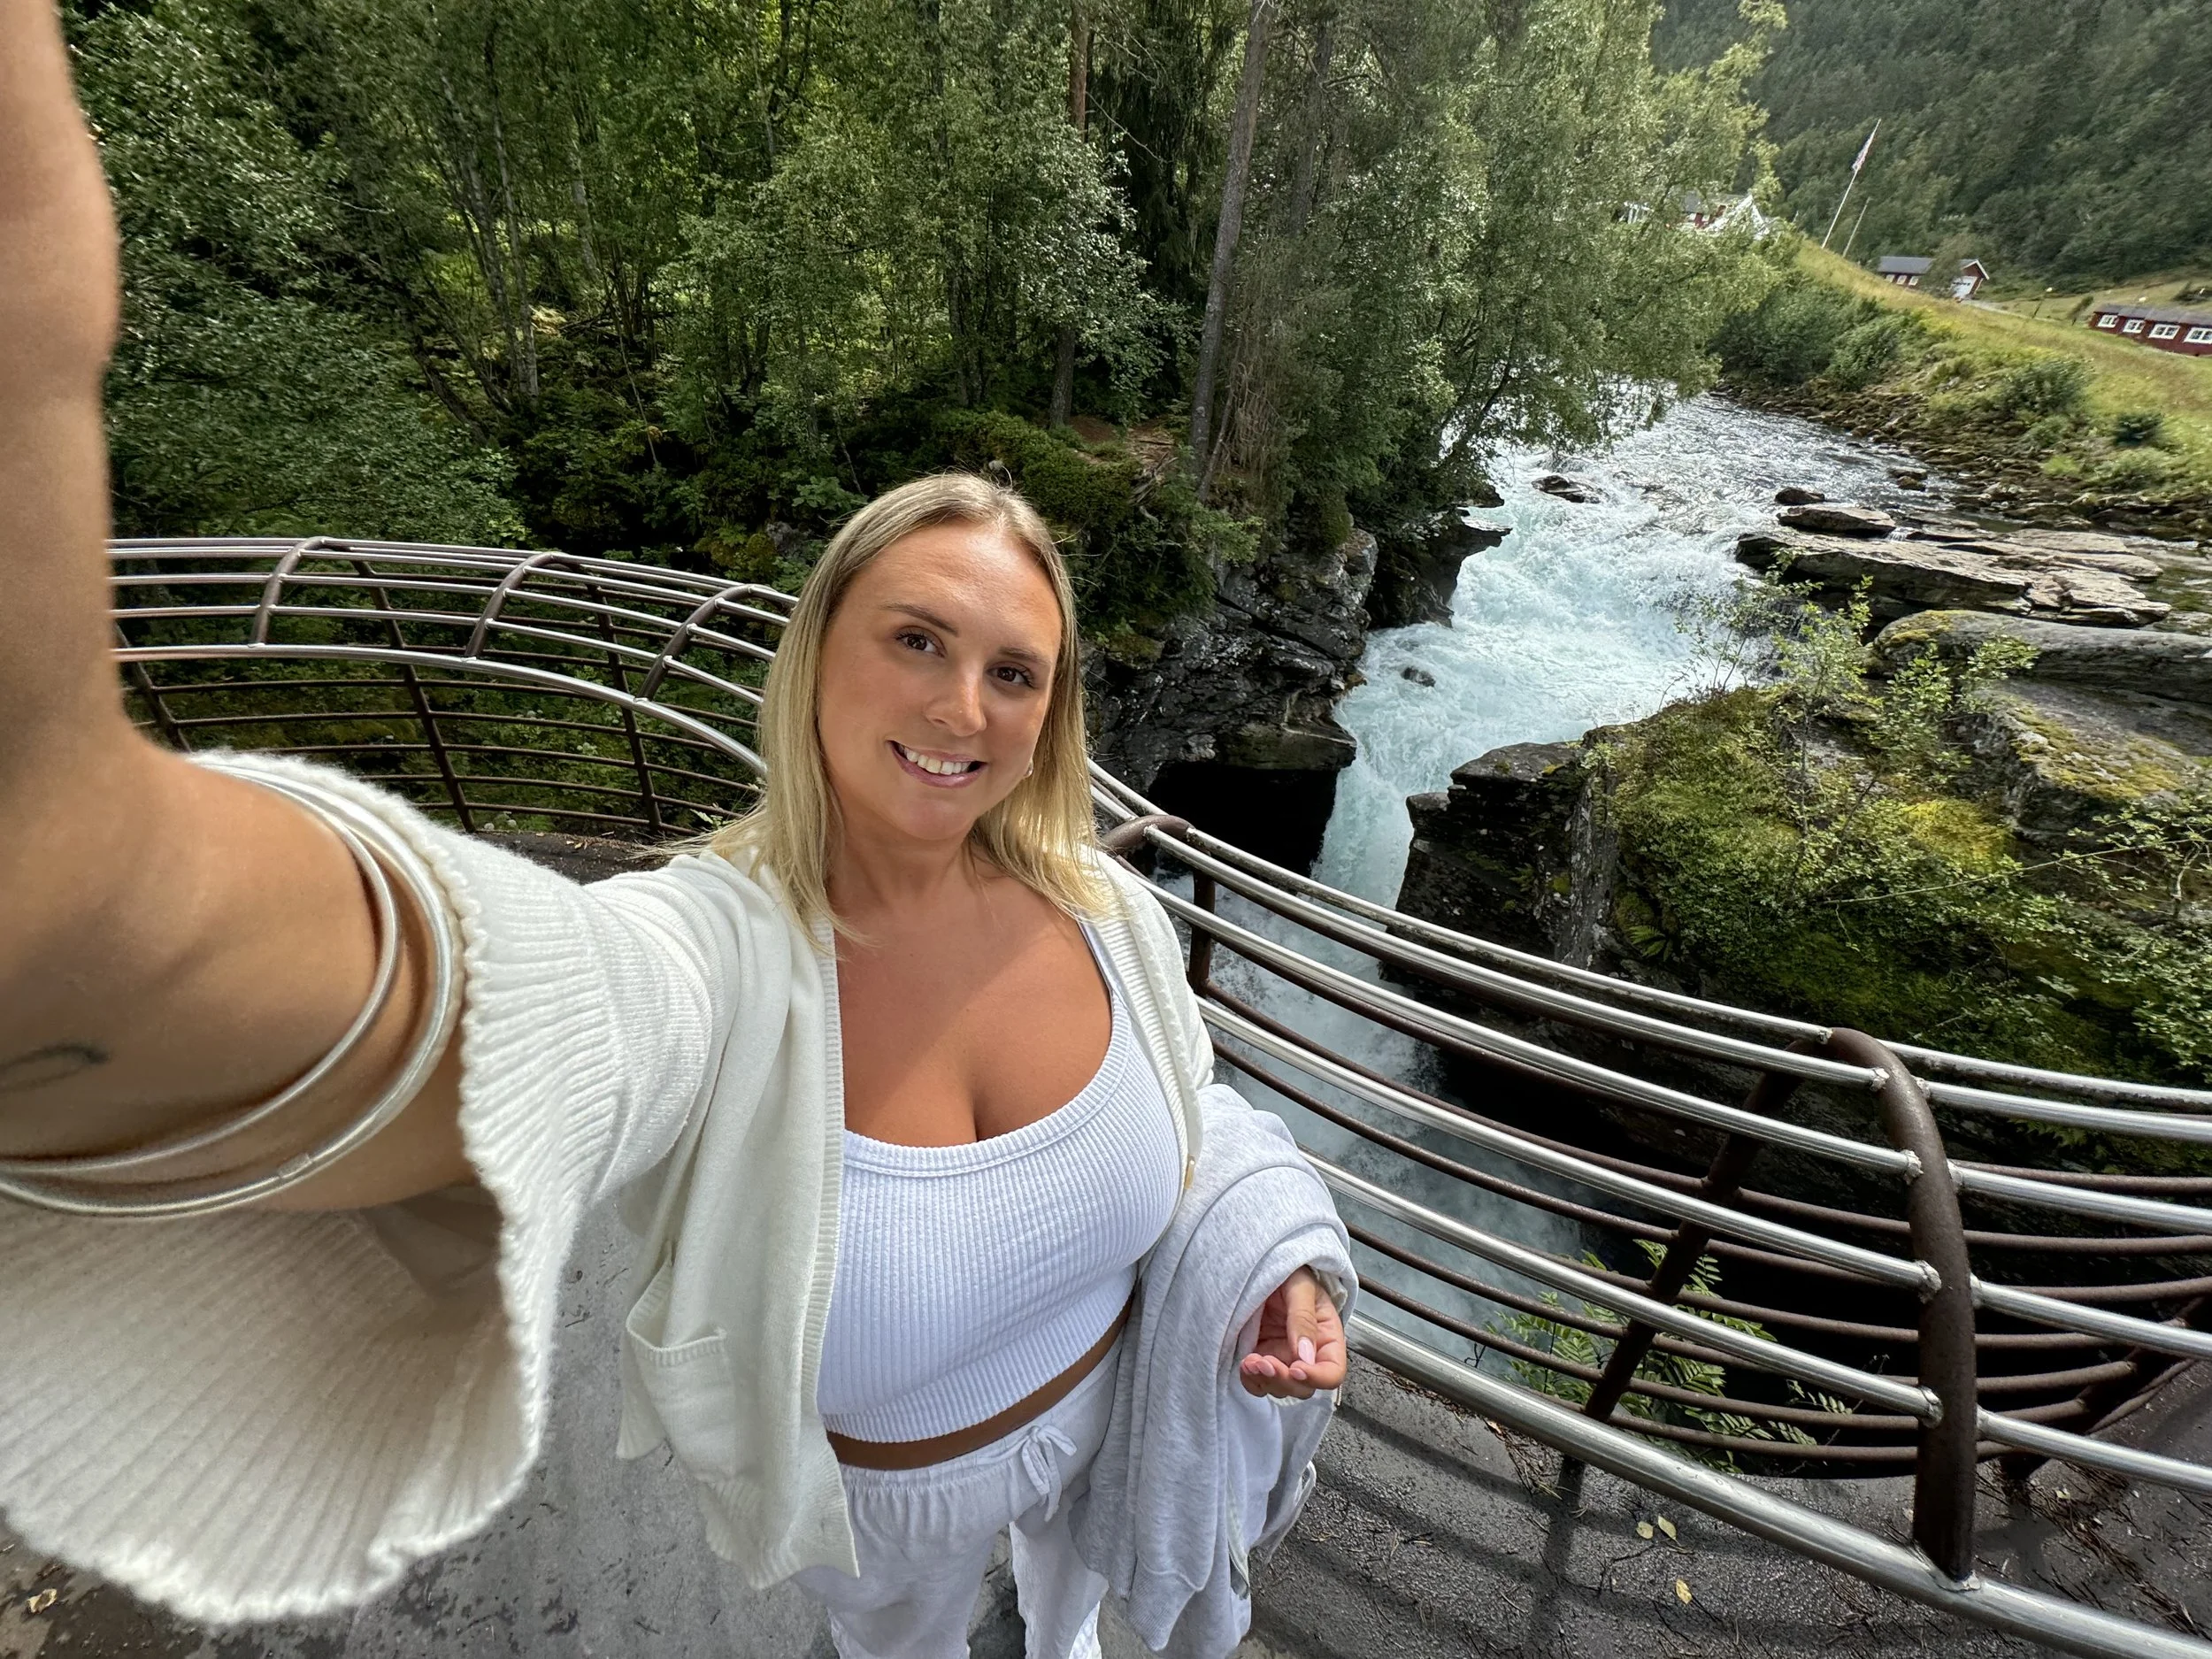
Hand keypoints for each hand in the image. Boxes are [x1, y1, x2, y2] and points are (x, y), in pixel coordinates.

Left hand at [1238, 1266, 1346, 1399]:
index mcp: (1327, 1338)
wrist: (1260, 1266)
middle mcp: (1307, 1355)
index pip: (1332, 1372)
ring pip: (1280, 1389)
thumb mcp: (1300, 1287)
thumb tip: (1305, 1355)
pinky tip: (1245, 1364)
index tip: (1296, 1369)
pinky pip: (1257, 1384)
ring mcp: (1282, 1359)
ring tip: (1250, 1360)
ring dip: (1265, 1381)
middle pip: (1303, 1387)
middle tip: (1265, 1362)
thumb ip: (1303, 1318)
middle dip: (1284, 1380)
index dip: (1317, 1377)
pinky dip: (1251, 1381)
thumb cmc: (1288, 1272)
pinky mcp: (1261, 1359)